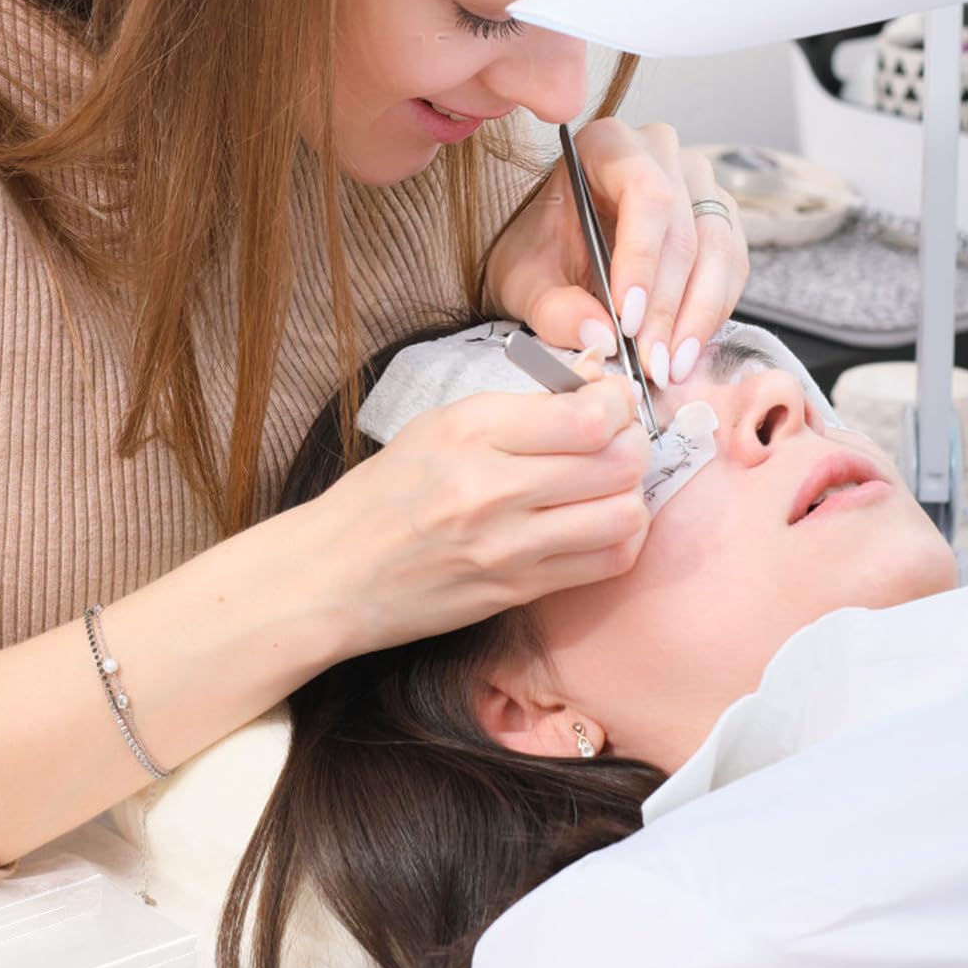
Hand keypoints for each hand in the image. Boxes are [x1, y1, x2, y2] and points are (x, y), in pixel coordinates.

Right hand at [309, 369, 650, 654]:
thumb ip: (521, 406)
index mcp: (470, 430)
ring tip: (610, 487)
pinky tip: (599, 526)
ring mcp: (507, 545)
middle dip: (634, 444)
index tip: (611, 402)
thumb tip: (594, 376)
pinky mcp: (515, 591)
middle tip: (619, 442)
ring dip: (630, 495)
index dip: (618, 403)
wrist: (333, 575)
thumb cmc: (383, 496)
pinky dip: (619, 539)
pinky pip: (604, 564)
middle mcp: (491, 486)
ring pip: (622, 514)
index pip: (588, 413)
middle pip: (617, 460)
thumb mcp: (438, 427)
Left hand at [481, 120, 748, 389]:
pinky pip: (732, 267)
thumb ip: (553, 308)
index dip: (643, 260)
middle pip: (685, 229)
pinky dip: (711, 313)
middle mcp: (661, 153)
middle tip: (651, 360)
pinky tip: (684, 348)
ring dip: (697, 316)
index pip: (646, 194)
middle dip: (669, 305)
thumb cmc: (538, 253)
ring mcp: (698, 184)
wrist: (554, 252)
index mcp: (607, 145)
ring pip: (719, 250)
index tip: (629, 319)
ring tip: (669, 366)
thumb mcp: (524, 283)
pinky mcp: (719, 219)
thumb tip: (598, 334)